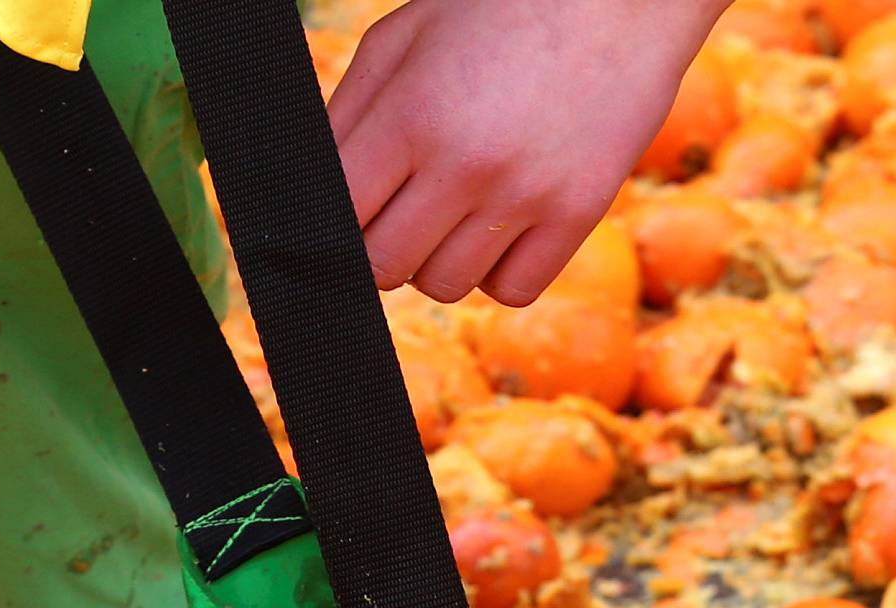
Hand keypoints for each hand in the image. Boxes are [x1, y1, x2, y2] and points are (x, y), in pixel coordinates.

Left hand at [330, 0, 727, 307]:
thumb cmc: (496, 10)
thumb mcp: (405, 39)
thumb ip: (351, 117)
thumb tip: (318, 200)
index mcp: (413, 111)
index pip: (343, 215)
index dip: (334, 226)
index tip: (350, 216)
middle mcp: (467, 162)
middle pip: (386, 265)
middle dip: (381, 247)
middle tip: (401, 212)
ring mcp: (525, 195)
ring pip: (445, 285)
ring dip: (438, 257)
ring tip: (458, 207)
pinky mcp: (577, 214)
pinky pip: (511, 291)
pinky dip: (497, 271)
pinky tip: (504, 225)